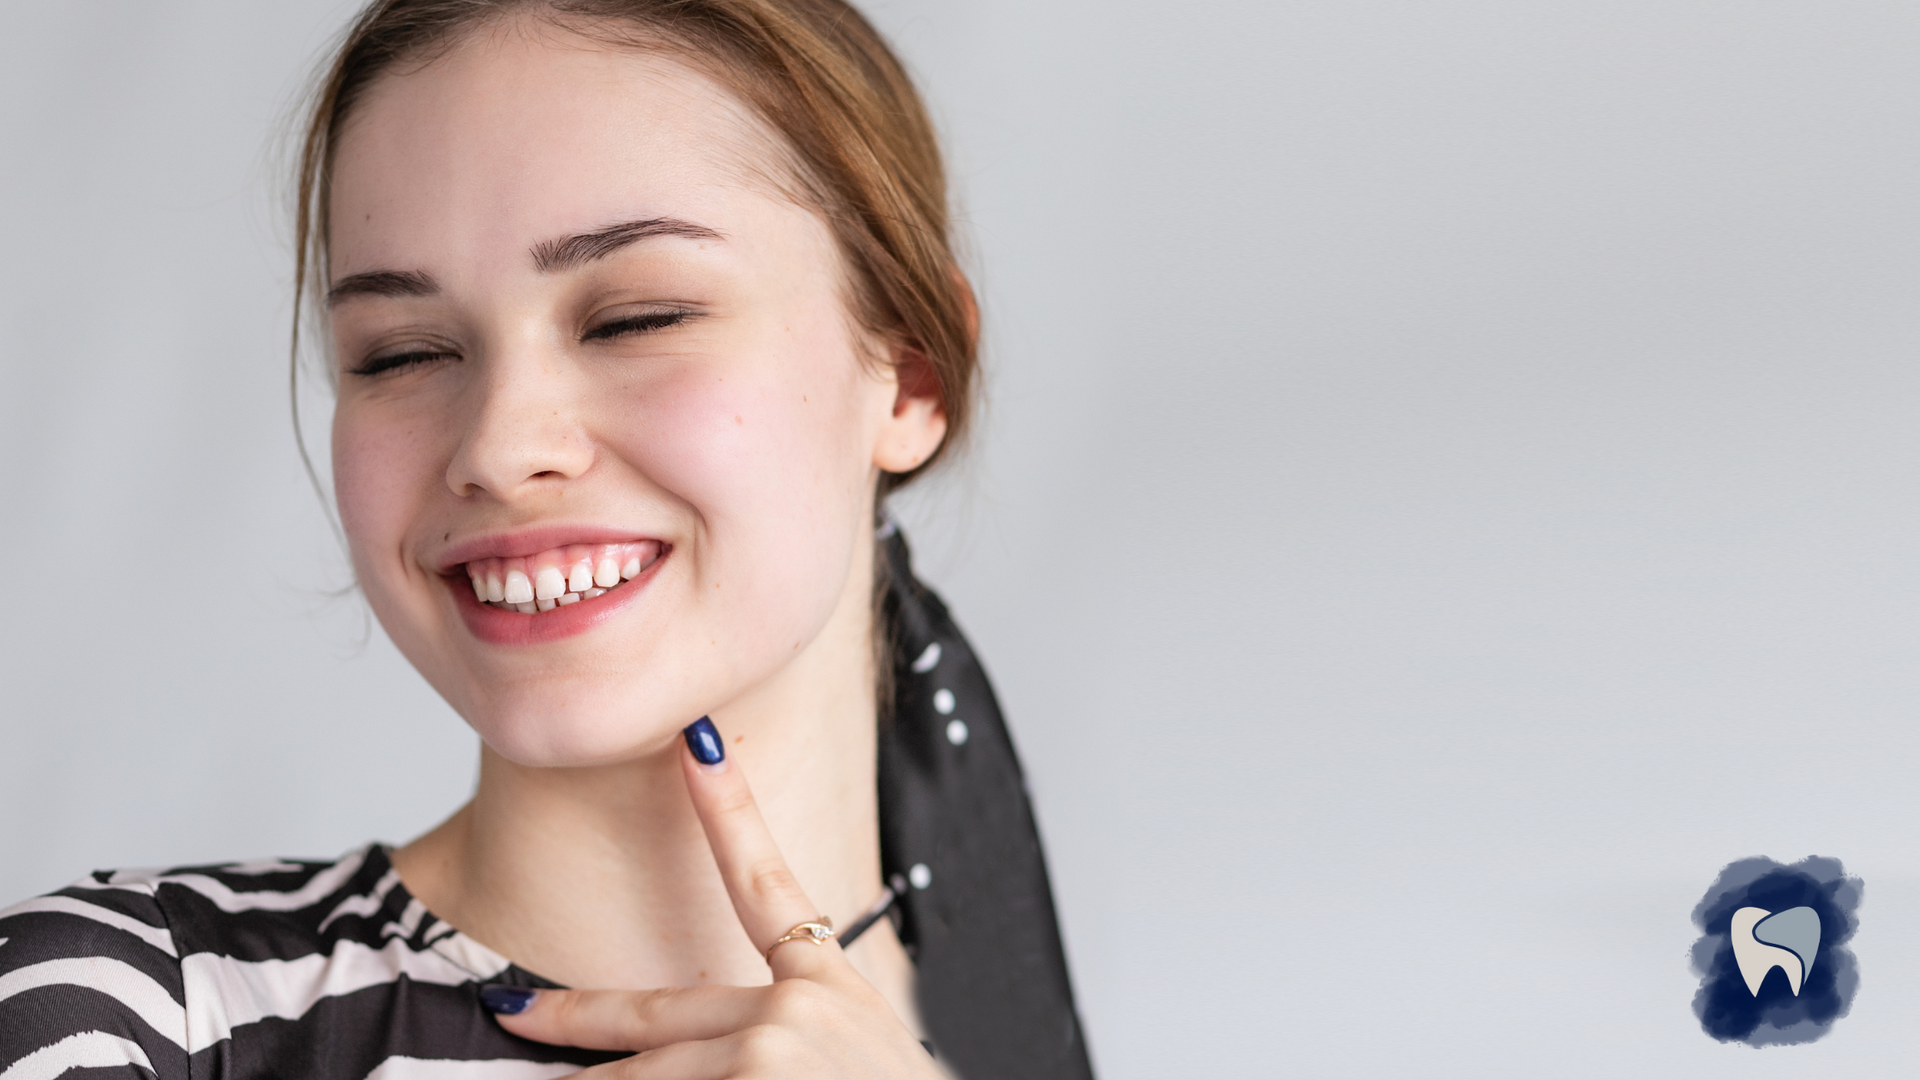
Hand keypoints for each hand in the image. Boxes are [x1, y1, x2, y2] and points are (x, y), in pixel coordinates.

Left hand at [485, 718, 942, 1078]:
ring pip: (640, 1079)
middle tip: (511, 1011)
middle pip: (649, 1013)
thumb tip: (721, 1055)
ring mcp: (768, 1047)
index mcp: (830, 991)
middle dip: (569, 1017)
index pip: (766, 884)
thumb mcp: (856, 1063)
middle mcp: (796, 1008)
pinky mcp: (754, 1077)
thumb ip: (789, 1037)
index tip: (696, 740)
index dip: (727, 808)